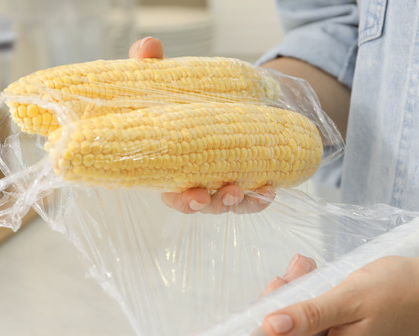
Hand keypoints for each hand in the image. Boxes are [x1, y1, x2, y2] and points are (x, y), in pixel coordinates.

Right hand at [128, 37, 274, 213]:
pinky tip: (270, 189)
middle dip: (204, 204)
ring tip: (240, 190)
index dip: (180, 200)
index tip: (190, 196)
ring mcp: (224, 183)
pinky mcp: (249, 180)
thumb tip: (148, 47)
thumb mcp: (169, 81)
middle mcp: (197, 181)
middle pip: (199, 204)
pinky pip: (254, 197)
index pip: (172, 193)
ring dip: (234, 202)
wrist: (227, 99)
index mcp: (172, 165)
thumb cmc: (186, 98)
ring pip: (227, 203)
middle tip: (211, 196)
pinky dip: (261, 197)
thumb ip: (152, 66)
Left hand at [253, 255, 418, 335]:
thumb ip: (309, 315)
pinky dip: (309, 304)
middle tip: (289, 276)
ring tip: (305, 269)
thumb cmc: (401, 292)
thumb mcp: (349, 298)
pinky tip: (316, 278)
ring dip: (293, 302)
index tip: (250, 318)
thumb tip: (269, 328)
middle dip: (276, 312)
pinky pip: (313, 330)